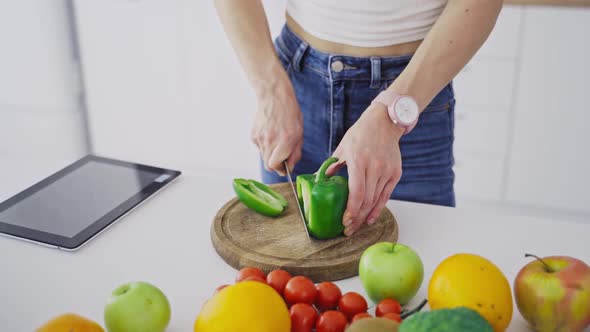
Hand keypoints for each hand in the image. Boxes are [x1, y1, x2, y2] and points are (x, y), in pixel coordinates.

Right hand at [251, 72, 302, 175]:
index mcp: (285, 140)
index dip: (280, 169)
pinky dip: (265, 146)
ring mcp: (259, 138)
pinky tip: (270, 134)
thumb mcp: (299, 133)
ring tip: (277, 140)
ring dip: (271, 154)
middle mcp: (270, 140)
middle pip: (268, 165)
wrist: (274, 97)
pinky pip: (259, 148)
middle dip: (276, 164)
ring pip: (264, 157)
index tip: (285, 167)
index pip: (275, 166)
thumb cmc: (290, 114)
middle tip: (282, 156)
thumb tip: (289, 168)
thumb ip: (295, 153)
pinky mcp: (253, 135)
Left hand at [327, 104, 403, 235]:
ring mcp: (387, 171)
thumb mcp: (342, 148)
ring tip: (356, 227)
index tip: (344, 222)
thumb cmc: (360, 134)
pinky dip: (378, 209)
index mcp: (359, 161)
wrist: (384, 123)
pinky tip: (369, 218)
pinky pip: (386, 195)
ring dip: (365, 216)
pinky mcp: (395, 173)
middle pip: (366, 200)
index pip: (357, 192)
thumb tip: (317, 179)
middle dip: (356, 218)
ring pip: (376, 200)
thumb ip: (331, 166)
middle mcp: (375, 167)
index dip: (351, 210)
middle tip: (347, 230)